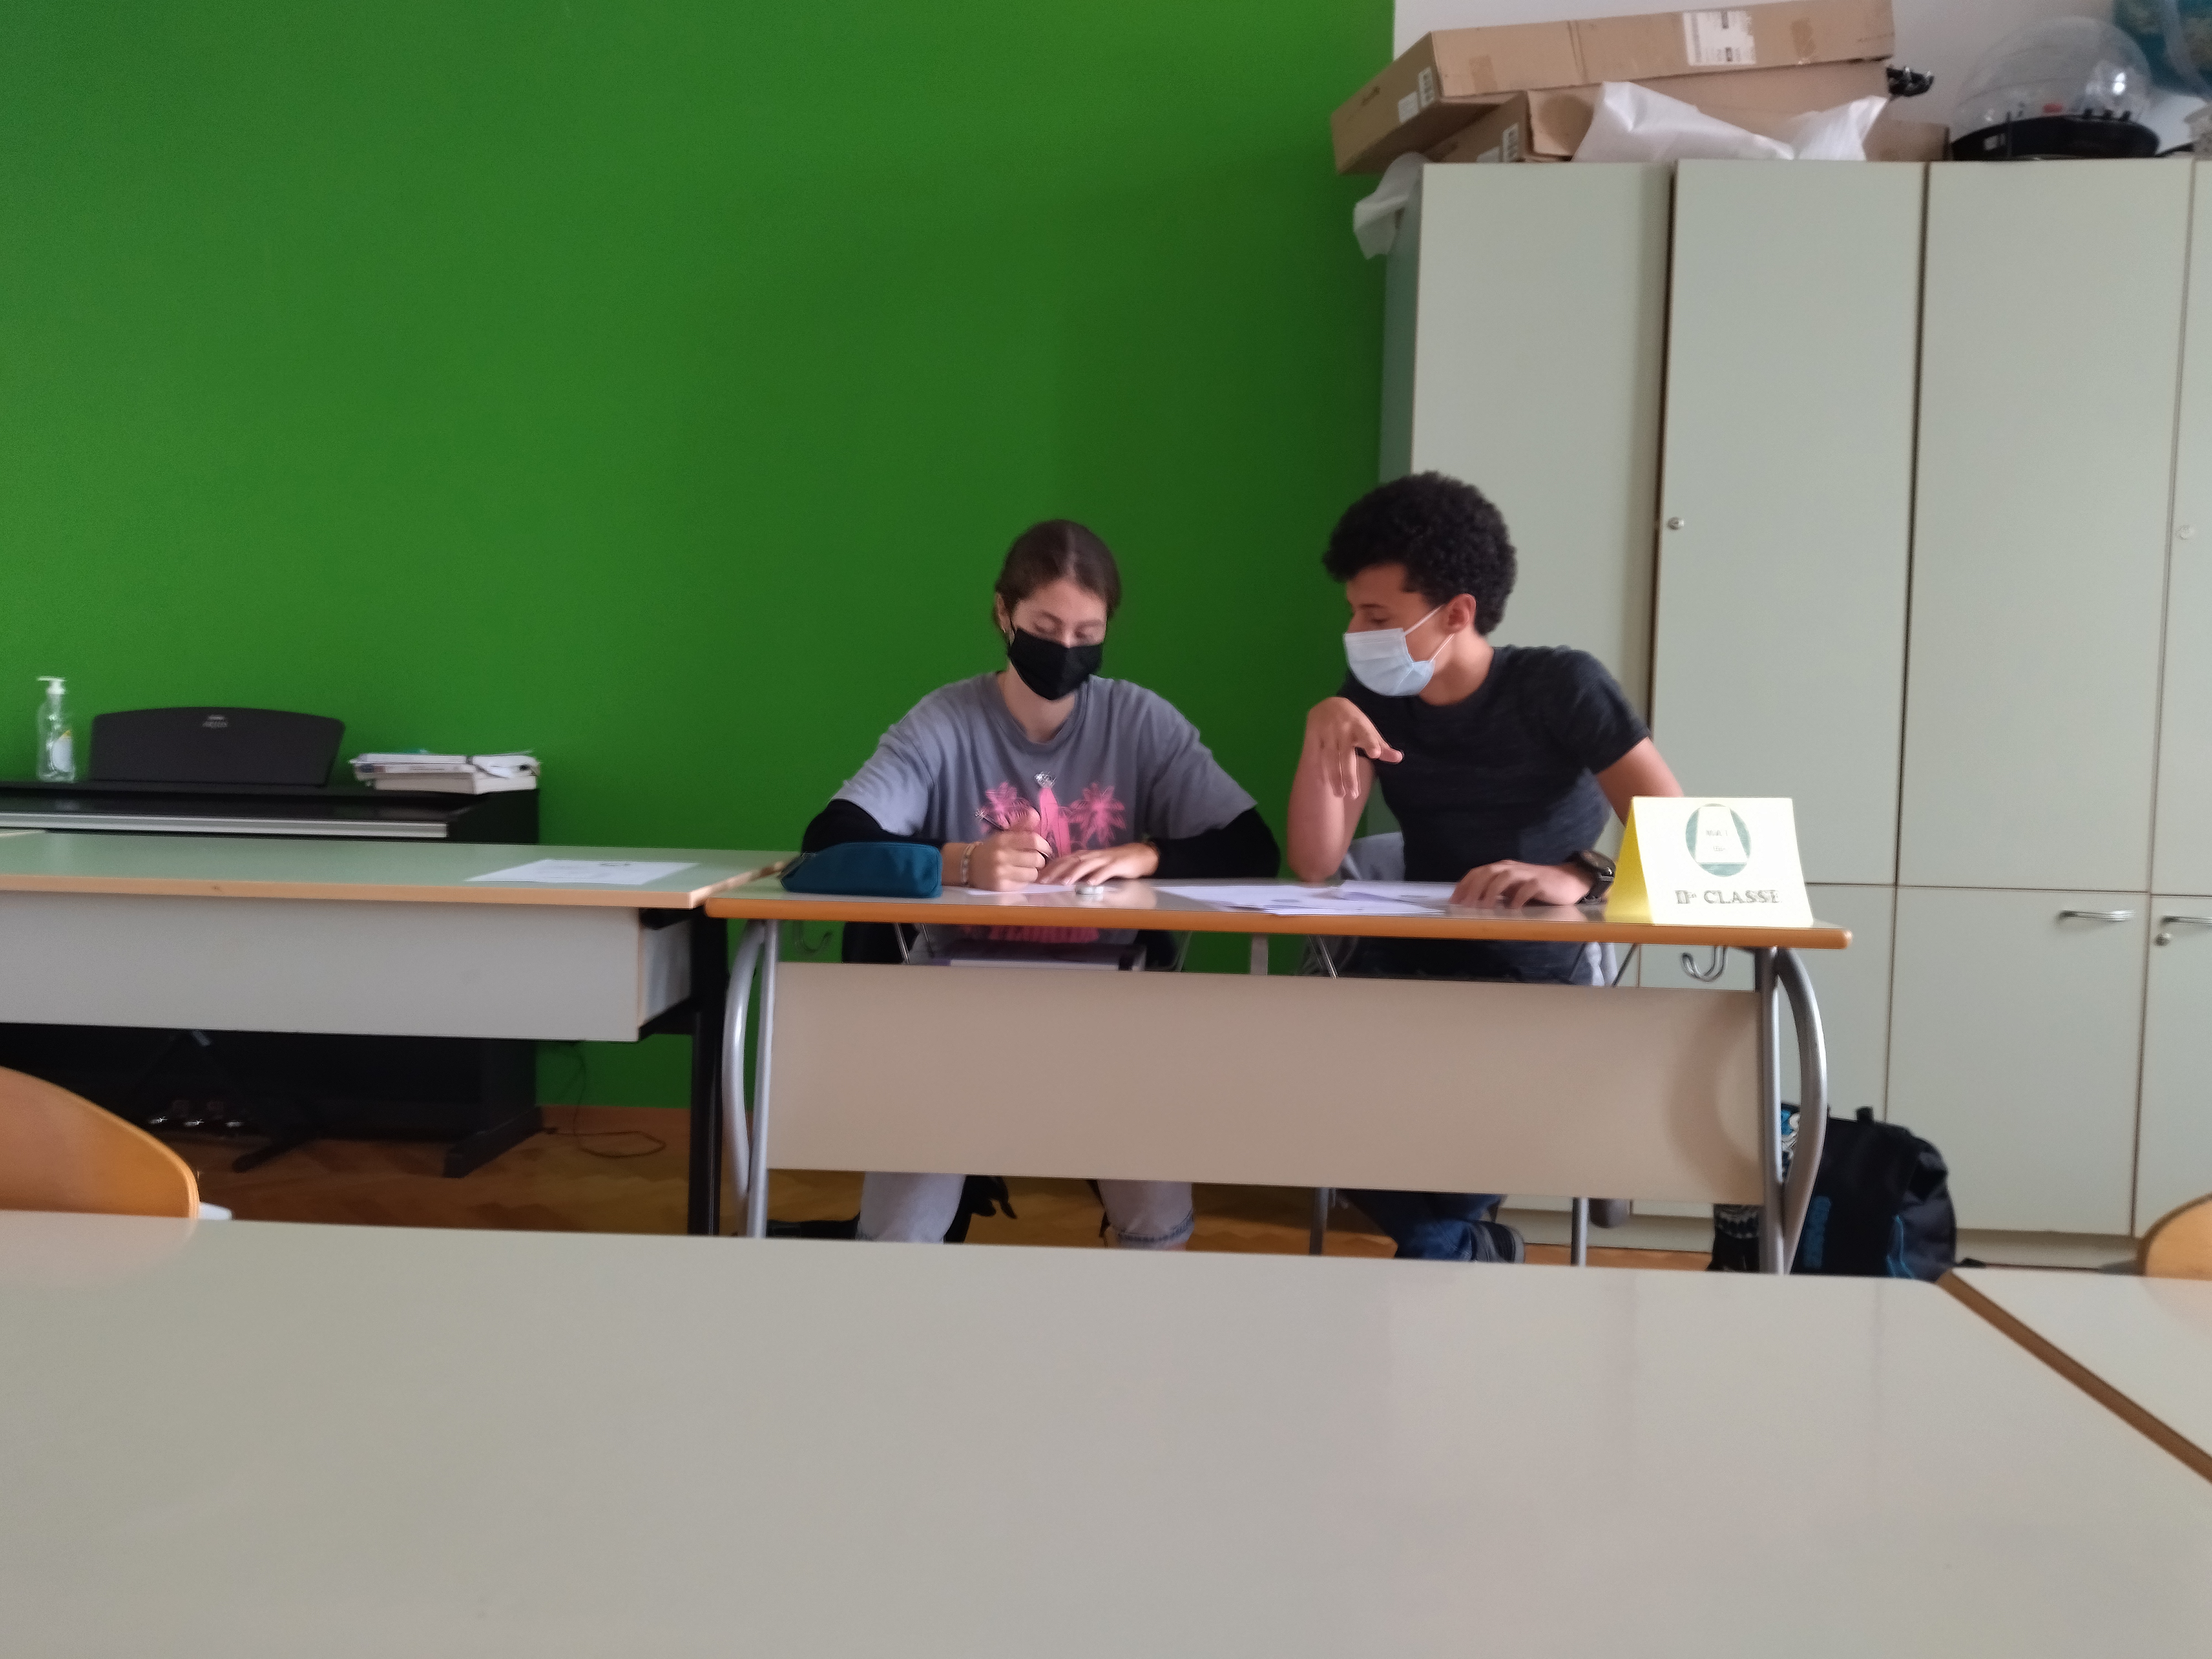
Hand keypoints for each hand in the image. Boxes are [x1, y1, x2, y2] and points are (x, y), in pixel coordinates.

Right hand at [965, 829, 1053, 890]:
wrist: (968, 866)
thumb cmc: (992, 849)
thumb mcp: (1004, 835)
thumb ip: (1021, 825)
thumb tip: (1036, 814)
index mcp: (1004, 839)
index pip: (1033, 840)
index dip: (1044, 845)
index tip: (1045, 849)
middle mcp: (1002, 855)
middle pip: (1036, 859)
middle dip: (1040, 860)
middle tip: (1036, 861)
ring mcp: (1001, 872)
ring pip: (1032, 874)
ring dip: (1033, 872)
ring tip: (1026, 869)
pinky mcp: (1001, 887)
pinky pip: (1023, 885)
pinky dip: (1024, 881)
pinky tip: (1016, 877)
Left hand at [1040, 841, 1159, 886]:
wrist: (1139, 855)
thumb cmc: (1113, 863)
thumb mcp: (1093, 866)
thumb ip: (1079, 871)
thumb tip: (1059, 880)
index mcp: (1084, 855)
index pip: (1062, 860)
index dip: (1049, 868)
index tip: (1036, 878)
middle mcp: (1091, 855)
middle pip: (1070, 861)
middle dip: (1056, 871)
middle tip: (1043, 882)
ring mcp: (1104, 859)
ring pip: (1086, 865)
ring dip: (1074, 873)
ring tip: (1064, 883)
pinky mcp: (1117, 864)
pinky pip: (1107, 870)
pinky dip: (1099, 876)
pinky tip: (1092, 884)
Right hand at [1304, 697, 1400, 798]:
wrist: (1329, 703)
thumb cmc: (1354, 721)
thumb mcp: (1369, 730)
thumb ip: (1382, 746)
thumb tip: (1399, 759)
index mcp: (1359, 725)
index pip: (1366, 735)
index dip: (1370, 743)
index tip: (1375, 754)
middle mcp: (1342, 729)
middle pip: (1345, 754)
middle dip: (1349, 775)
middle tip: (1354, 795)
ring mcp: (1326, 733)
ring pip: (1329, 758)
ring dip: (1334, 777)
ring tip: (1340, 794)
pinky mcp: (1313, 736)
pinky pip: (1314, 755)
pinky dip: (1317, 769)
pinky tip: (1322, 783)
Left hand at [1451, 861, 1595, 909]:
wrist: (1567, 881)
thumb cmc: (1536, 888)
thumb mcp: (1512, 889)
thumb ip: (1495, 893)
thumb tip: (1473, 905)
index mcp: (1501, 868)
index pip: (1477, 872)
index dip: (1464, 885)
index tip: (1454, 901)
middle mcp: (1511, 868)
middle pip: (1487, 873)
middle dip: (1473, 888)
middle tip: (1465, 905)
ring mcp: (1526, 874)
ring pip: (1503, 876)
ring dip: (1491, 891)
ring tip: (1484, 908)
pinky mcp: (1540, 882)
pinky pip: (1527, 888)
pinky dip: (1518, 898)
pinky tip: (1513, 909)